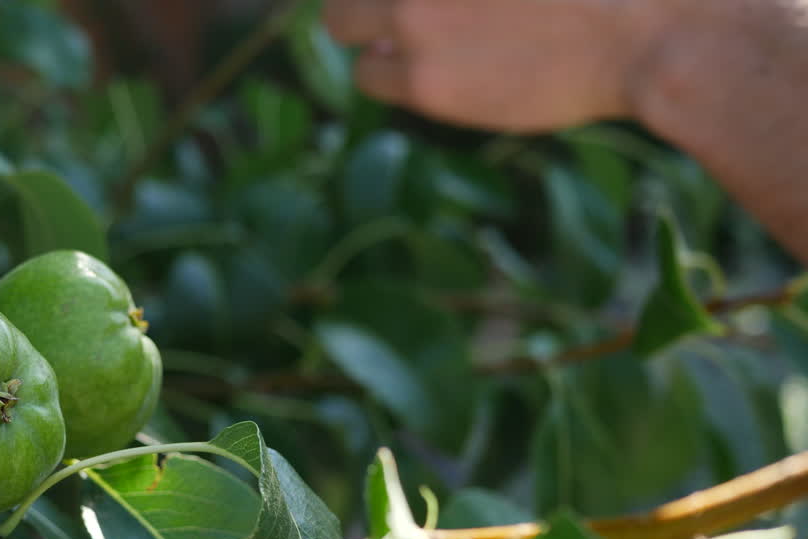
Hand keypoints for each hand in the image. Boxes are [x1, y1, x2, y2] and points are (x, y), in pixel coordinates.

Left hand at [322, 0, 664, 132]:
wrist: (650, 30)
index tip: (410, 1)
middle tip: (398, 6)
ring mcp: (414, 15)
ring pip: (340, 22)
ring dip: (368, 30)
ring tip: (407, 38)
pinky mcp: (423, 78)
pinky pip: (369, 75)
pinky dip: (389, 72)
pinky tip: (431, 67)